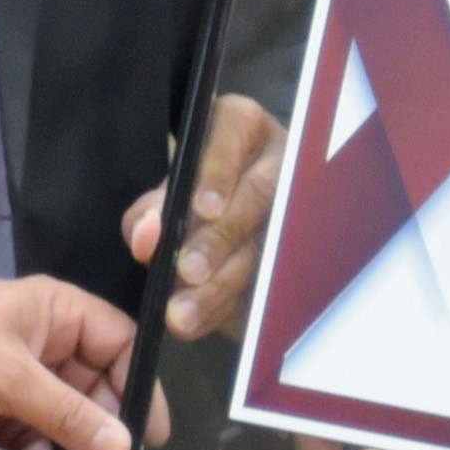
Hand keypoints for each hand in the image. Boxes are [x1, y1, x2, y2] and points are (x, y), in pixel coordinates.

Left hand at [0, 274, 135, 449]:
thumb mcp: (6, 374)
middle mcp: (49, 346)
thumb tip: (120, 446)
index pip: (122, 345)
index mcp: (57, 313)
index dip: (140, 387)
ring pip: (72, 423)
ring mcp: (26, 383)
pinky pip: (41, 442)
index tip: (149, 435)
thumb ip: (66, 412)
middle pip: (101, 391)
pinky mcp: (3, 414)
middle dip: (109, 432)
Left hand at [123, 95, 285, 344]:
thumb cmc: (192, 206)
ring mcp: (298, 205)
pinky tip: (209, 323)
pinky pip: (275, 281)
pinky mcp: (302, 253)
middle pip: (258, 191)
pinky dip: (236, 306)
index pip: (233, 127)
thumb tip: (147, 236)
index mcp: (239, 127)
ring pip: (269, 241)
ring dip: (224, 281)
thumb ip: (150, 214)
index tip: (201, 207)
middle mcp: (278, 157)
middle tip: (187, 272)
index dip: (218, 167)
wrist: (223, 249)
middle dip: (219, 237)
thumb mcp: (165, 203)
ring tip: (184, 312)